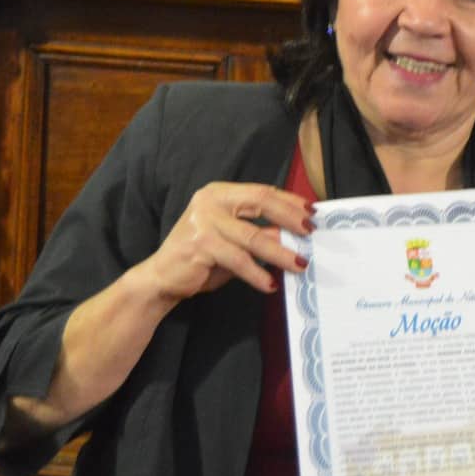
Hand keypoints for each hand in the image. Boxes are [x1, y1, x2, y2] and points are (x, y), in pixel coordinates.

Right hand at [139, 182, 312, 301]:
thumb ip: (260, 233)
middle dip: (290, 217)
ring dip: (281, 252)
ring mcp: (204, 221)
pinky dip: (257, 273)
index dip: (290, 201)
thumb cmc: (201, 258)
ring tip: (299, 264)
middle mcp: (211, 201)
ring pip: (253, 236)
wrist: (161, 277)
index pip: (262, 191)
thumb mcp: (234, 241)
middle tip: (311, 232)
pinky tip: (269, 284)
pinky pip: (238, 260)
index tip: (313, 211)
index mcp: (220, 193)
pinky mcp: (201, 244)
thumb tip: (296, 234)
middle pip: (261, 202)